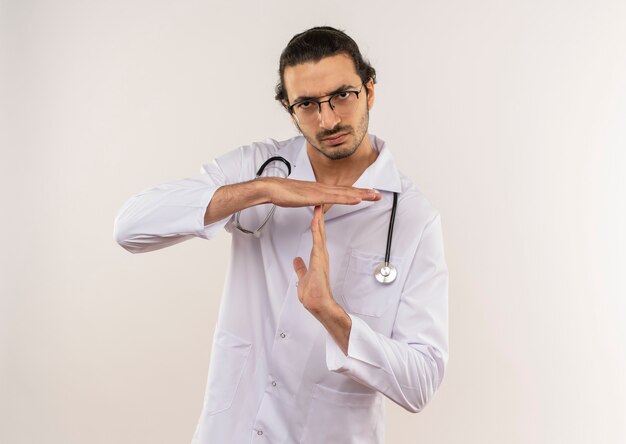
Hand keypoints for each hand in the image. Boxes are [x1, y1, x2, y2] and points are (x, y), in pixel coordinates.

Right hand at [259, 177, 380, 208]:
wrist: (273, 189)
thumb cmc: (285, 193)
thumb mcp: (303, 199)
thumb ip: (312, 201)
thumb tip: (318, 204)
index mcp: (321, 189)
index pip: (343, 191)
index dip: (357, 192)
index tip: (369, 194)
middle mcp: (324, 188)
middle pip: (348, 190)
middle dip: (365, 192)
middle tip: (379, 194)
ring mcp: (321, 191)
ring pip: (345, 193)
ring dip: (361, 194)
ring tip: (374, 195)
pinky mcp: (317, 196)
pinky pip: (335, 198)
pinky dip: (348, 198)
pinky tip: (357, 199)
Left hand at [292, 205, 334, 314]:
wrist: (318, 304)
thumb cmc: (313, 294)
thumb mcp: (303, 277)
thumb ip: (300, 268)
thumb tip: (296, 260)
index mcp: (318, 258)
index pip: (317, 238)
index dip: (316, 225)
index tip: (315, 213)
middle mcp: (321, 255)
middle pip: (320, 232)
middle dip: (319, 218)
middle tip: (319, 203)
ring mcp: (321, 257)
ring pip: (320, 234)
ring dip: (319, 220)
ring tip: (319, 206)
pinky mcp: (319, 260)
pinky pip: (318, 241)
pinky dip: (317, 229)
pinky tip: (316, 220)